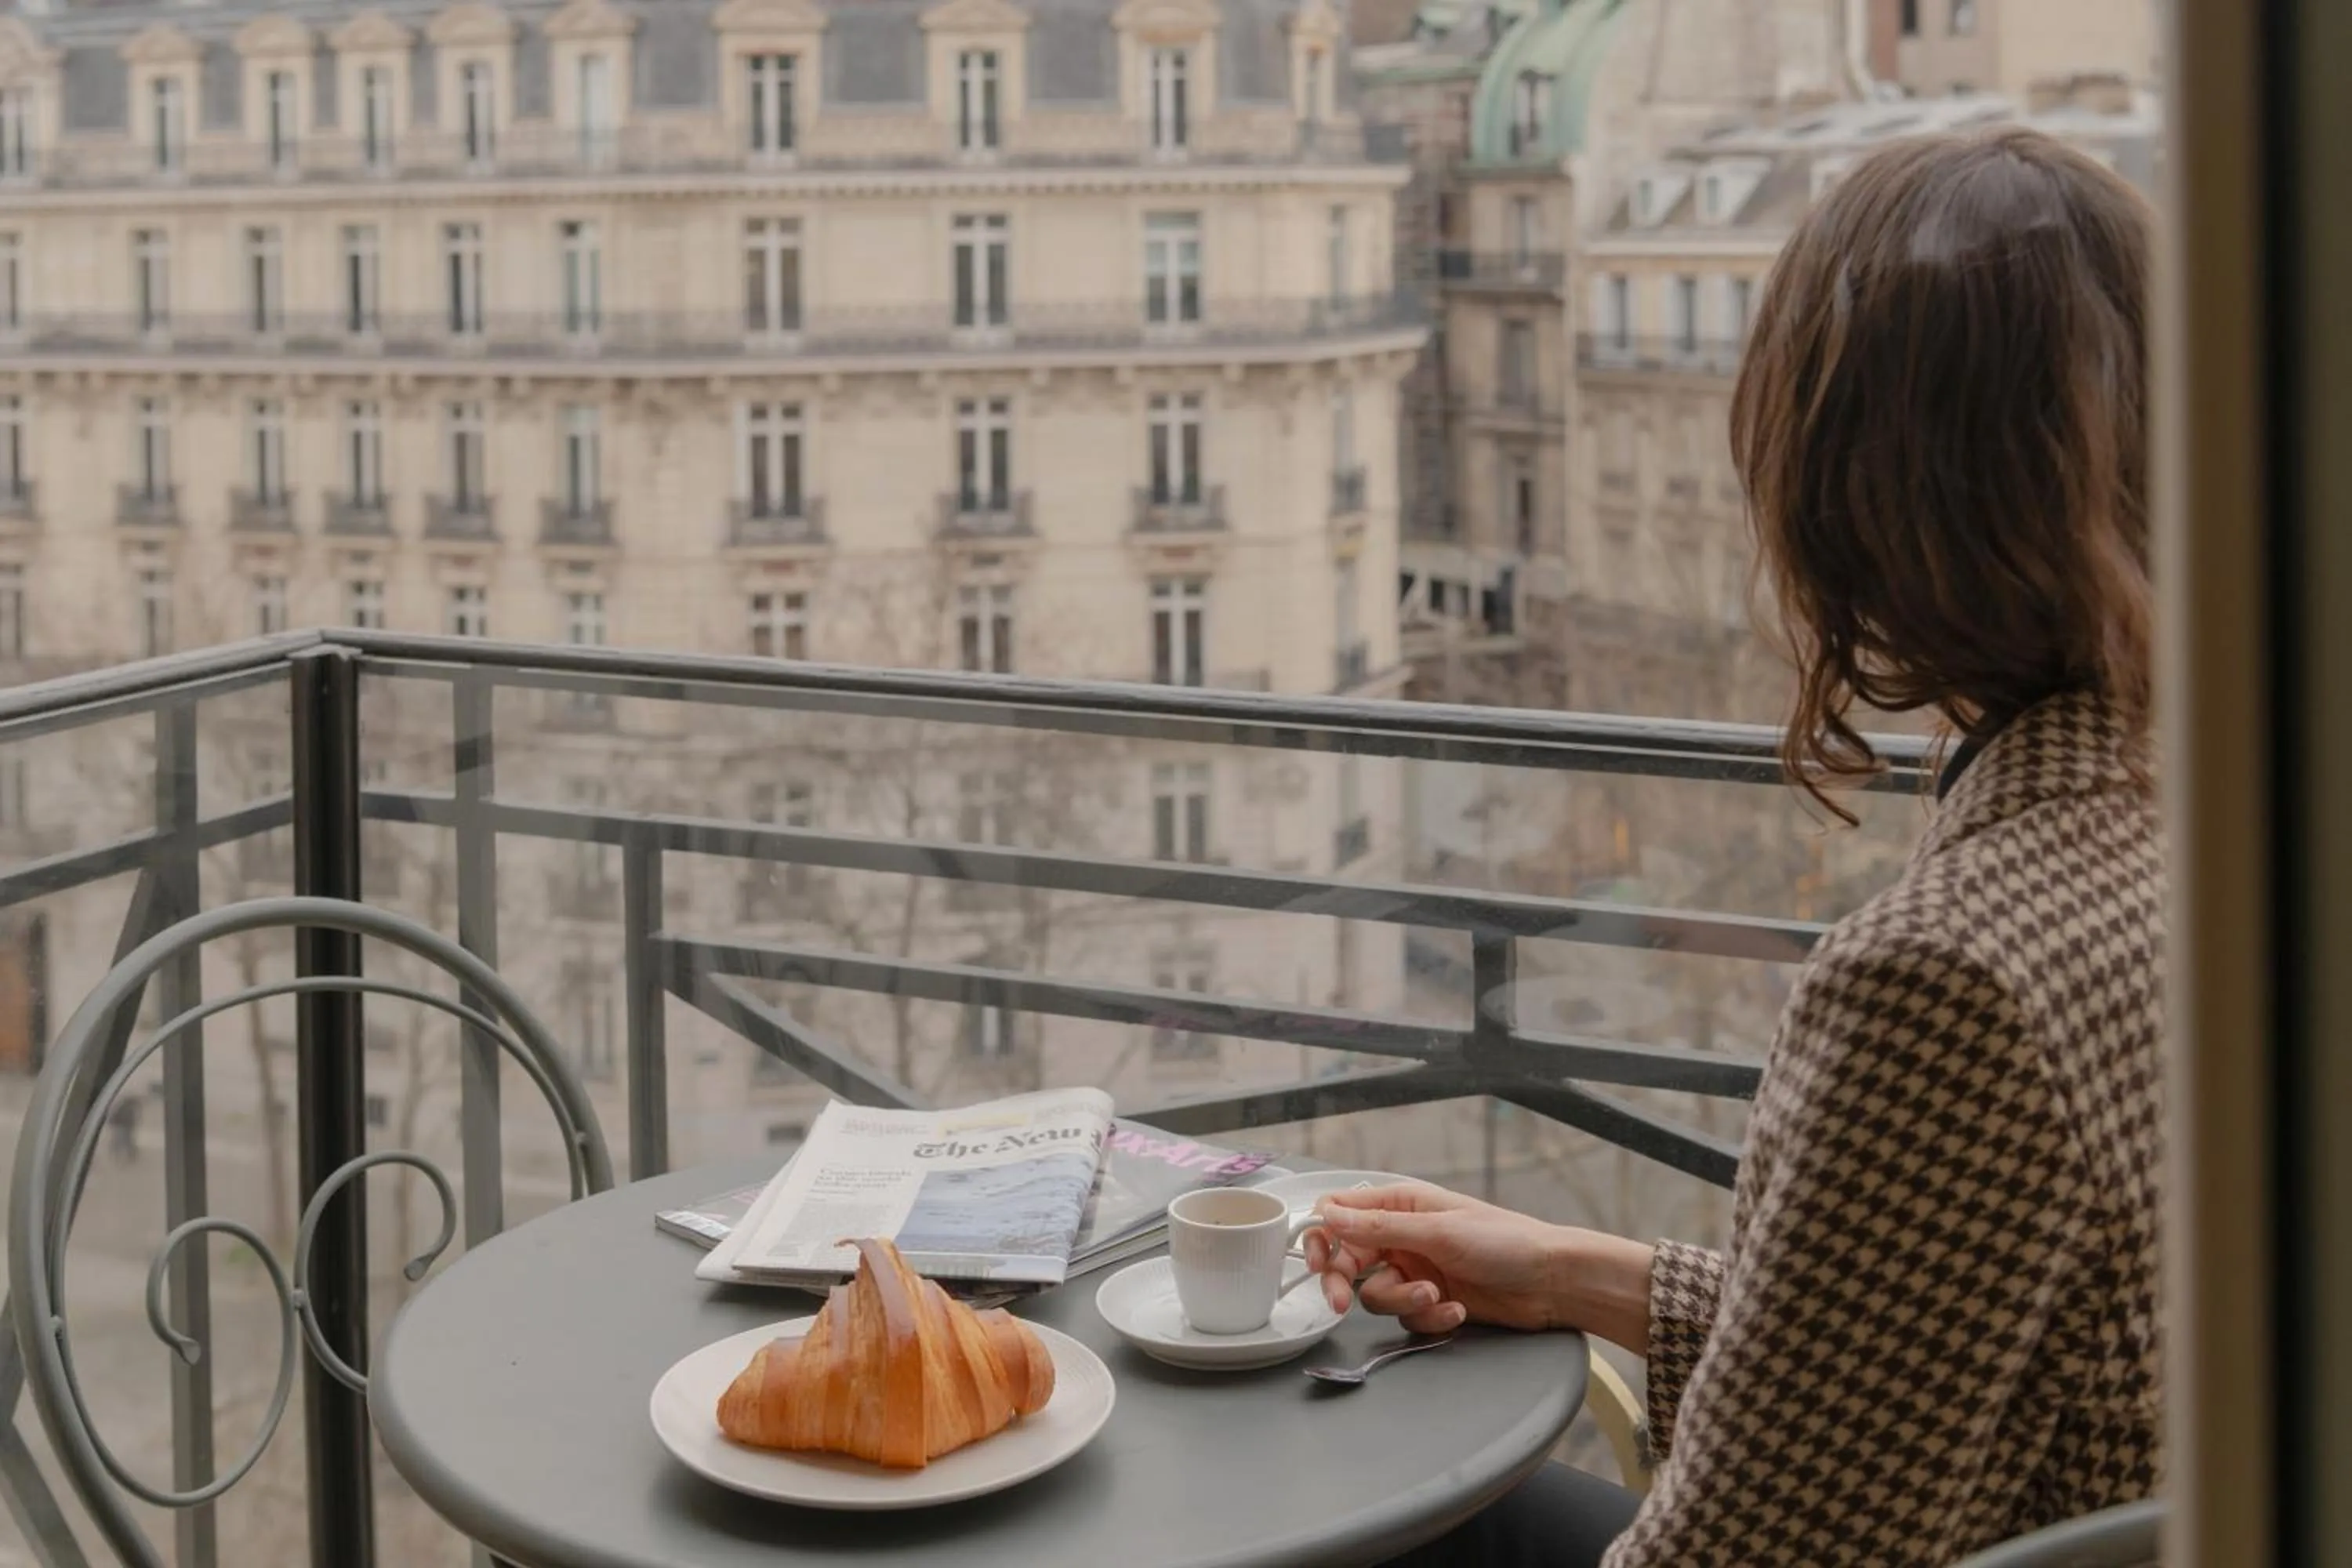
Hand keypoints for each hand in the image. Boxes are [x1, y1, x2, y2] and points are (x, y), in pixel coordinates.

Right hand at [1302, 1184, 1657, 1348]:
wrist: (1552, 1283)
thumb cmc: (1504, 1241)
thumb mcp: (1438, 1231)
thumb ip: (1379, 1227)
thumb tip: (1327, 1215)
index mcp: (1400, 1204)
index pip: (1340, 1213)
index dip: (1321, 1237)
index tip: (1318, 1264)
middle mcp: (1401, 1236)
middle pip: (1347, 1260)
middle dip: (1345, 1283)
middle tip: (1341, 1304)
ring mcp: (1416, 1270)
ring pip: (1376, 1294)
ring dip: (1403, 1301)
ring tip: (1437, 1297)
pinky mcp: (1432, 1302)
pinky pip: (1407, 1317)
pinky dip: (1429, 1318)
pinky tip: (1457, 1311)